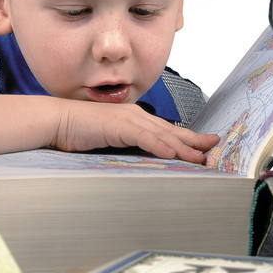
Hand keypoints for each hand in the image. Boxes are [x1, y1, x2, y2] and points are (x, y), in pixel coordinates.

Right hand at [51, 100, 219, 162]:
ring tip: (199, 156)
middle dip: (193, 139)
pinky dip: (158, 145)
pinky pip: (142, 137)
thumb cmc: (79, 131)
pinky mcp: (117, 126)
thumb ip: (127, 144)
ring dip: (182, 146)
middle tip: (214, 146)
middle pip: (171, 130)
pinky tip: (171, 153)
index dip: (187, 137)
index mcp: (134, 118)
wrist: (58, 120)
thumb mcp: (109, 138)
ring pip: (161, 134)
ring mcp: (127, 119)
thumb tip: (143, 158)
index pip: (166, 129)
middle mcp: (135, 115)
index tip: (205, 144)